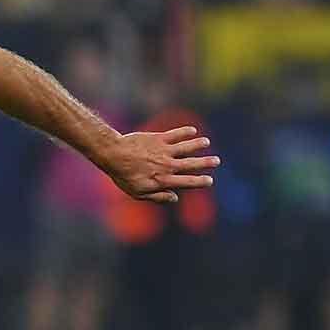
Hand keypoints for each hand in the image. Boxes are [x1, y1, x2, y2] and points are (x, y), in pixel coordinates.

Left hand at [99, 126, 220, 203]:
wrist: (113, 154)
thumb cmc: (123, 175)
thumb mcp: (138, 192)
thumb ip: (157, 197)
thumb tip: (175, 198)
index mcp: (163, 180)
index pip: (187, 182)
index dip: (200, 181)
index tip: (209, 180)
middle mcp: (167, 165)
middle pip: (191, 164)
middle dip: (205, 162)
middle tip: (217, 160)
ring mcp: (164, 151)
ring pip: (186, 147)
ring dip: (198, 144)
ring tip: (206, 142)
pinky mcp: (158, 138)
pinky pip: (176, 134)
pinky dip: (185, 132)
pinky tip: (193, 131)